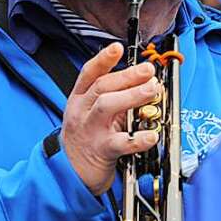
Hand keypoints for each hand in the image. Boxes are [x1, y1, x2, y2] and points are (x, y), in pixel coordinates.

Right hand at [60, 42, 159, 195]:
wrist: (69, 173)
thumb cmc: (86, 139)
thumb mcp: (91, 114)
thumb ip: (112, 98)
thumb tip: (144, 83)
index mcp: (79, 99)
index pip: (89, 74)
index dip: (103, 59)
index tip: (117, 47)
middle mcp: (82, 112)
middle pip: (102, 87)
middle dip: (127, 76)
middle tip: (149, 71)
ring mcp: (90, 130)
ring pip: (107, 106)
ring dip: (131, 96)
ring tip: (152, 90)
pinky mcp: (100, 151)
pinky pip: (120, 143)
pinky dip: (137, 138)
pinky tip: (152, 134)